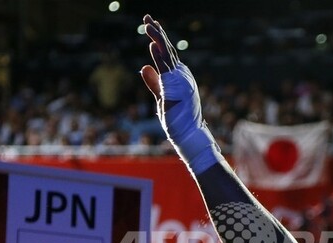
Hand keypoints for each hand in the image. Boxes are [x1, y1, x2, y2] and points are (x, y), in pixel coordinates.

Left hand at [140, 14, 220, 173]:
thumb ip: (153, 82)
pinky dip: (160, 58)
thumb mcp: (162, 98)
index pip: (168, 53)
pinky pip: (166, 70)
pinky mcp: (176, 89)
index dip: (159, 38)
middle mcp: (182, 75)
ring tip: (148, 25)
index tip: (151, 25)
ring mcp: (180, 81)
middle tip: (147, 18)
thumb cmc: (177, 120)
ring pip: (167, 56)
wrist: (189, 135)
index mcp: (180, 76)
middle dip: (157, 33)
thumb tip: (143, 66)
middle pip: (168, 49)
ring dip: (158, 39)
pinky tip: (153, 45)